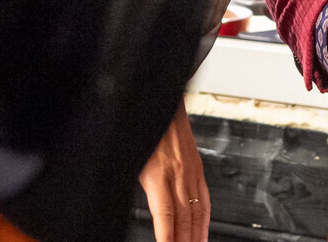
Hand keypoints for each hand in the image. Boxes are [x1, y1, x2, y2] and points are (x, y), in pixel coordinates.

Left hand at [138, 104, 208, 241]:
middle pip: (185, 219)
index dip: (167, 238)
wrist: (162, 99)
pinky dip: (204, 220)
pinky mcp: (197, 168)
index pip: (165, 215)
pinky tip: (202, 230)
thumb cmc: (142, 125)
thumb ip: (133, 183)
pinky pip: (204, 199)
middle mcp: (179, 173)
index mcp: (158, 172)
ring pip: (197, 212)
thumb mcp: (130, 157)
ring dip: (197, 236)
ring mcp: (191, 171)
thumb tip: (123, 202)